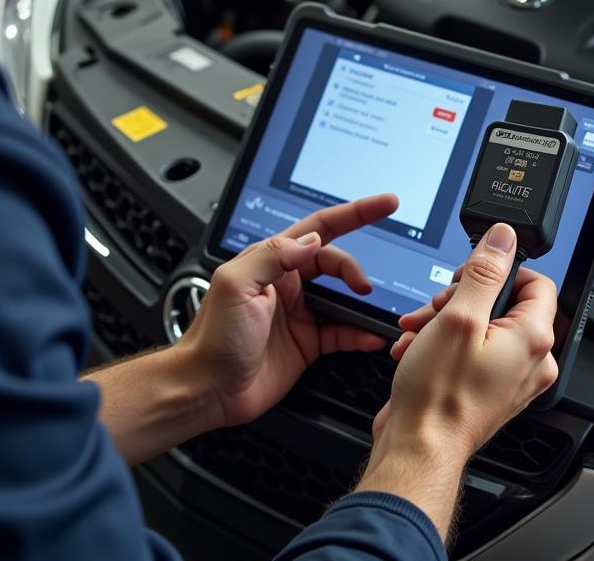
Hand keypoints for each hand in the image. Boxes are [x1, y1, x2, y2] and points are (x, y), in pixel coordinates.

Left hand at [178, 194, 397, 428]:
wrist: (208, 389)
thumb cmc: (213, 336)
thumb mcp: (236, 284)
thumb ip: (273, 255)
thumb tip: (312, 241)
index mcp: (270, 261)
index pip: (318, 228)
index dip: (354, 214)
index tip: (385, 204)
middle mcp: (288, 283)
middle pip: (334, 262)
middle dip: (354, 269)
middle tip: (364, 287)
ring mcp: (300, 313)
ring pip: (343, 297)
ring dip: (362, 302)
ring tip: (374, 310)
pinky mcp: (308, 343)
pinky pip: (343, 332)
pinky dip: (361, 333)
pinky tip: (371, 336)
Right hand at [356, 223, 557, 539]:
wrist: (418, 446)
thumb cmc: (439, 395)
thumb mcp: (458, 317)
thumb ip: (484, 272)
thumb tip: (503, 238)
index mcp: (533, 339)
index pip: (535, 281)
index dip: (499, 269)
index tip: (469, 274)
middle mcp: (531, 360)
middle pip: (501, 302)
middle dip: (458, 298)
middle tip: (435, 307)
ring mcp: (510, 377)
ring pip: (481, 325)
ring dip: (443, 320)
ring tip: (417, 331)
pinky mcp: (488, 388)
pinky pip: (471, 350)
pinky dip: (442, 344)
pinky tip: (417, 349)